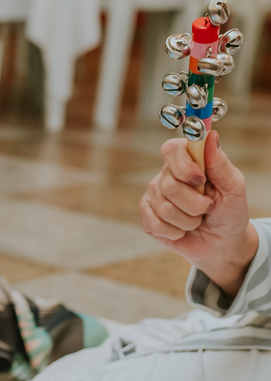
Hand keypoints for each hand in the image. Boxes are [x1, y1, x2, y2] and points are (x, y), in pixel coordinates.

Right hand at [140, 131, 256, 296]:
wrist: (222, 243)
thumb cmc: (229, 212)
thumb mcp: (234, 187)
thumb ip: (220, 163)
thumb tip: (211, 137)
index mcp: (188, 162)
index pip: (171, 149)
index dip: (183, 165)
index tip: (200, 179)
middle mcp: (166, 176)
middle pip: (169, 185)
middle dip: (194, 203)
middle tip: (207, 208)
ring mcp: (154, 197)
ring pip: (164, 208)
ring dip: (188, 220)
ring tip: (197, 221)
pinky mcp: (147, 218)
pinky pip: (155, 223)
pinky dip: (175, 231)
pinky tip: (182, 230)